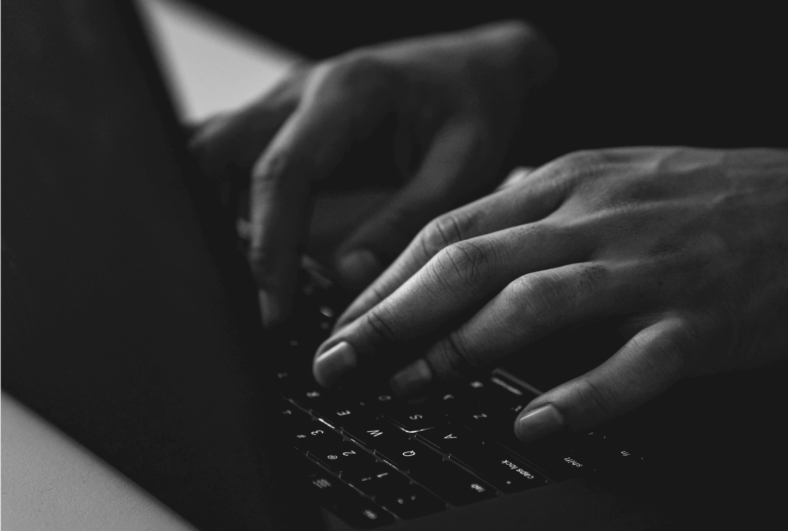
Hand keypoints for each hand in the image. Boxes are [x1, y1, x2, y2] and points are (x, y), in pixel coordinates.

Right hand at [189, 21, 555, 323]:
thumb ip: (408, 220)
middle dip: (213, 225)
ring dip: (212, 211)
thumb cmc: (479, 108)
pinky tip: (239, 246)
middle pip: (217, 152)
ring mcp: (288, 102)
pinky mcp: (287, 121)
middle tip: (233, 294)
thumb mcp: (464, 166)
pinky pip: (233, 155)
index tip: (272, 305)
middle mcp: (304, 89)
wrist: (482, 71)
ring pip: (212, 151)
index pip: (282, 172)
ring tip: (234, 279)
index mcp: (349, 92)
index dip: (270, 245)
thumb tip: (353, 275)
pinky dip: (225, 200)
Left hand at [313, 147, 787, 440]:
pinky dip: (580, 396)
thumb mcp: (618, 175)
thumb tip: (471, 239)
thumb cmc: (719, 195)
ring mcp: (650, 268)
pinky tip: (536, 424)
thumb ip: (543, 206)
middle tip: (339, 363)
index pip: (452, 227)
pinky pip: (632, 362)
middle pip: (472, 262)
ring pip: (536, 302)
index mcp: (570, 181)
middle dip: (392, 316)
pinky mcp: (701, 319)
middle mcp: (598, 217)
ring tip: (410, 389)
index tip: (340, 321)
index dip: (385, 278)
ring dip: (461, 349)